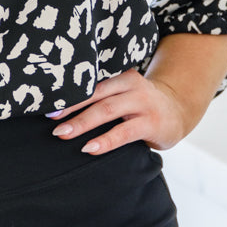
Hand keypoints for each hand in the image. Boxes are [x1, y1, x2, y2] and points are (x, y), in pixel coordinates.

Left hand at [46, 68, 195, 154]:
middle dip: (71, 110)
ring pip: (107, 111)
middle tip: (51, 123)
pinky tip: (90, 148)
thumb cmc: (141, 107)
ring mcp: (143, 103)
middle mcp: (132, 86)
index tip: (47, 107)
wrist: (179, 111)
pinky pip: (124, 132)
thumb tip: (61, 116)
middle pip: (96, 96)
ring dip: (83, 123)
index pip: (91, 86)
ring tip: (64, 134)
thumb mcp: (124, 96)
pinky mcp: (151, 123)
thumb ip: (102, 100)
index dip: (69, 97)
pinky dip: (105, 140)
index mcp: (121, 78)